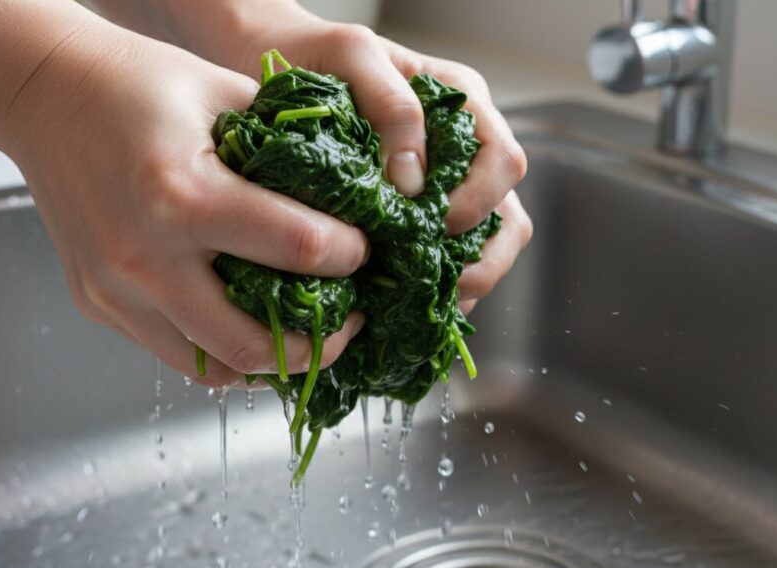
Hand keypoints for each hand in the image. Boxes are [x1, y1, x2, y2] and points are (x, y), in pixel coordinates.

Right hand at [5, 31, 367, 386]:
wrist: (44, 95)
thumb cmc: (133, 85)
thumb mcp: (223, 95)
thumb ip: (286, 145)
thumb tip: (346, 189)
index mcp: (185, 194)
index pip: (297, 248)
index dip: (348, 256)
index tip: (362, 250)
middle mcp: (145, 255)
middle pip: (253, 344)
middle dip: (319, 344)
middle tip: (346, 323)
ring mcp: (115, 289)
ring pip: (210, 368)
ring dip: (267, 361)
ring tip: (300, 333)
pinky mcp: (97, 304)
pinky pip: (171, 350)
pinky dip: (217, 348)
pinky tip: (243, 322)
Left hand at [203, 8, 533, 311]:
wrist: (268, 66)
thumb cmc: (314, 54)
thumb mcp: (352, 57)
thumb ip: (392, 106)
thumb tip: (415, 178)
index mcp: (462, 106)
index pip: (502, 163)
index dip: (476, 203)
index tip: (430, 224)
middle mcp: (464, 150)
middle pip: (508, 218)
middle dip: (481, 261)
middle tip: (432, 284)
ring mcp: (444, 187)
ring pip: (485, 249)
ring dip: (459, 283)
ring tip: (415, 302)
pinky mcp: (415, 220)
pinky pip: (444, 263)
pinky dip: (428, 290)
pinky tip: (395, 304)